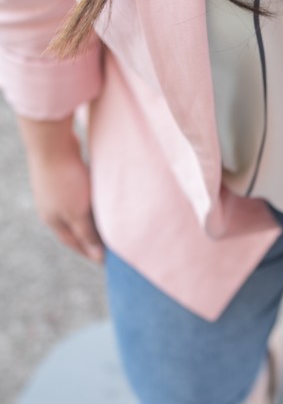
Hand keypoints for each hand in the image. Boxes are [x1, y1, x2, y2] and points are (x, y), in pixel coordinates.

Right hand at [18, 115, 103, 262]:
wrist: (52, 143)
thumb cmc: (66, 180)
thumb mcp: (78, 212)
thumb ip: (87, 234)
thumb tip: (96, 256)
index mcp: (53, 221)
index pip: (74, 243)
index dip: (89, 252)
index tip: (105, 260)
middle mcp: (51, 207)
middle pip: (74, 227)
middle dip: (90, 236)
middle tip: (110, 244)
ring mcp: (54, 190)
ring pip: (76, 209)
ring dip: (90, 217)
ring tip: (108, 222)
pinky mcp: (62, 175)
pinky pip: (78, 193)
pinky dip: (89, 200)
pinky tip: (99, 197)